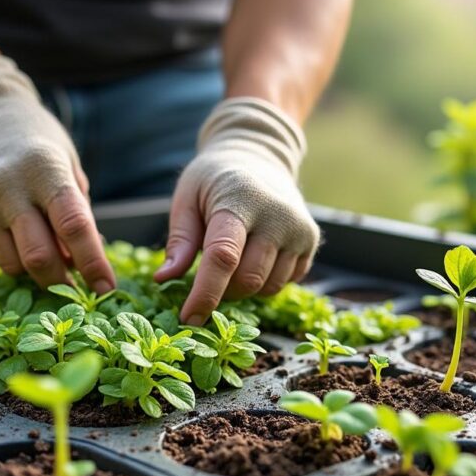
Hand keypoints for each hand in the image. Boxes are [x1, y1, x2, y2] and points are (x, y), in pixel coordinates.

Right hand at [0, 56, 114, 292]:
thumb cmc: (36, 147)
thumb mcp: (67, 166)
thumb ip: (77, 214)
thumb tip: (82, 266)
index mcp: (45, 169)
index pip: (73, 225)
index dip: (93, 262)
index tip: (106, 288)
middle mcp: (8, 186)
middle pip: (39, 257)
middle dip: (61, 281)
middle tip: (73, 288)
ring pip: (13, 265)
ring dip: (32, 269)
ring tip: (38, 244)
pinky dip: (6, 255)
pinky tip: (8, 230)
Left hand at [154, 97, 319, 324]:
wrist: (258, 157)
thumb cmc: (214, 180)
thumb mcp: (186, 198)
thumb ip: (179, 241)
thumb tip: (163, 279)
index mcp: (241, 201)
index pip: (223, 257)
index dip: (205, 294)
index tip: (189, 319)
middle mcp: (277, 216)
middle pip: (248, 280)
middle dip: (222, 292)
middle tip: (206, 279)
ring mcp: (299, 230)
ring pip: (268, 287)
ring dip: (243, 289)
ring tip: (231, 261)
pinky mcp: (311, 241)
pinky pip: (285, 283)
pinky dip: (264, 282)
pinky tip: (253, 257)